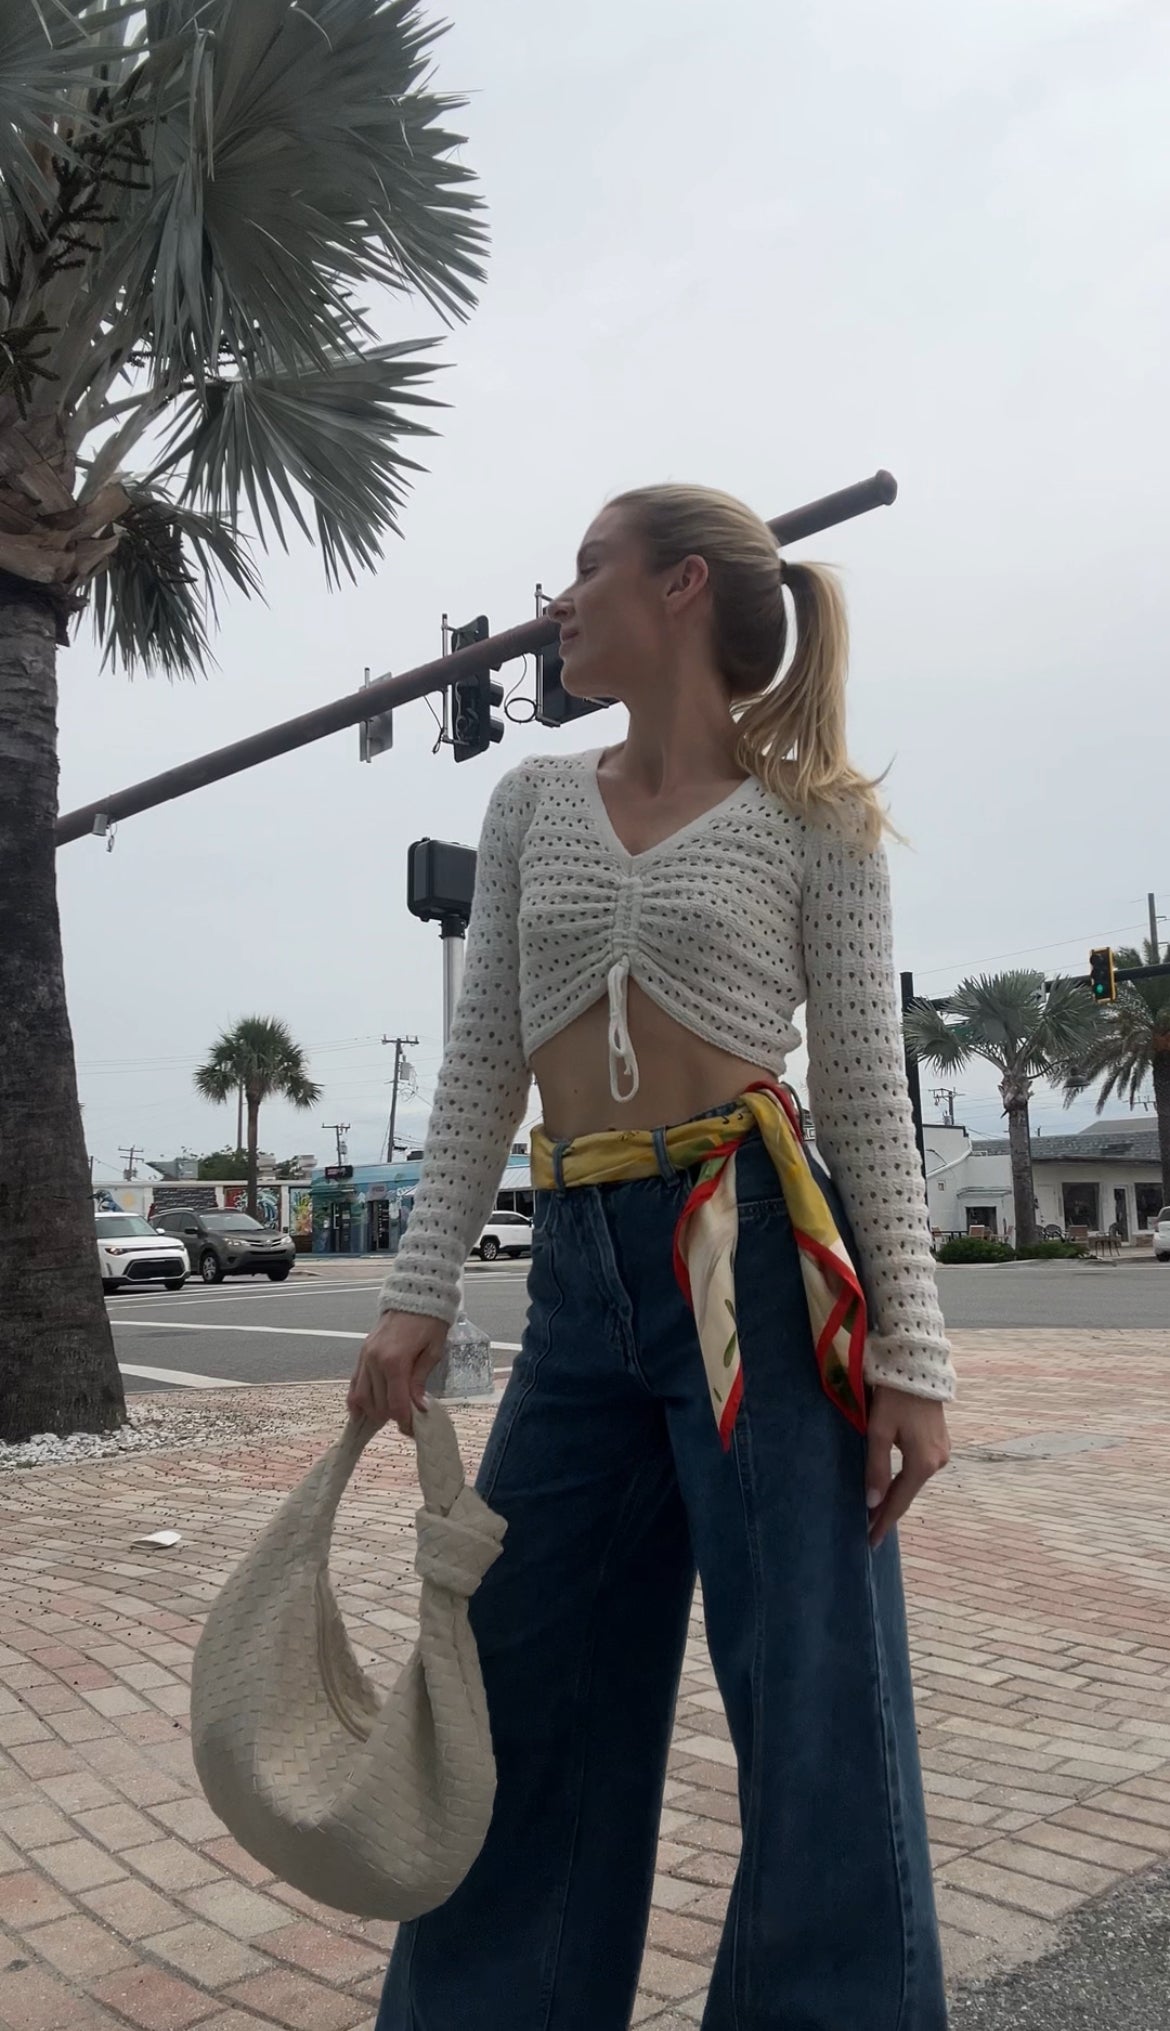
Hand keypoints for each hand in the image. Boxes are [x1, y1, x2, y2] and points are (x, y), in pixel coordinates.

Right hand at [347, 1311, 448, 1435]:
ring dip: (375, 1411)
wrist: (414, 1296)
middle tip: (407, 1421)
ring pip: (361, 1397)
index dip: (405, 1421)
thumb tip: (417, 1407)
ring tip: (390, 1414)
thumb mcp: (433, 1351)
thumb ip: (420, 1380)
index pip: (396, 1404)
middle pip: (377, 1405)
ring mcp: (364, 1357)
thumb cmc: (429, 1323)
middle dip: (392, 1418)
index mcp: (395, 1362)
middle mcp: (374, 1361)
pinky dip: (356, 1400)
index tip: (414, 1429)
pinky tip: (363, 1411)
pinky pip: (353, 1383)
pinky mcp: (361, 1354)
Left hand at [865, 1386, 949, 1548]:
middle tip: (870, 1531)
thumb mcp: (878, 1431)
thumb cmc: (894, 1397)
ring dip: (897, 1494)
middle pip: (908, 1493)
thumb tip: (873, 1503)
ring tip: (878, 1510)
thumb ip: (876, 1467)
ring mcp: (942, 1452)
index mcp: (922, 1463)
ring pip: (914, 1480)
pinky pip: (919, 1467)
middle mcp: (937, 1462)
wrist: (919, 1367)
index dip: (884, 1522)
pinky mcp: (940, 1441)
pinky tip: (894, 1485)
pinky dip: (905, 1479)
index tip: (871, 1542)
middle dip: (888, 1511)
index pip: (899, 1502)